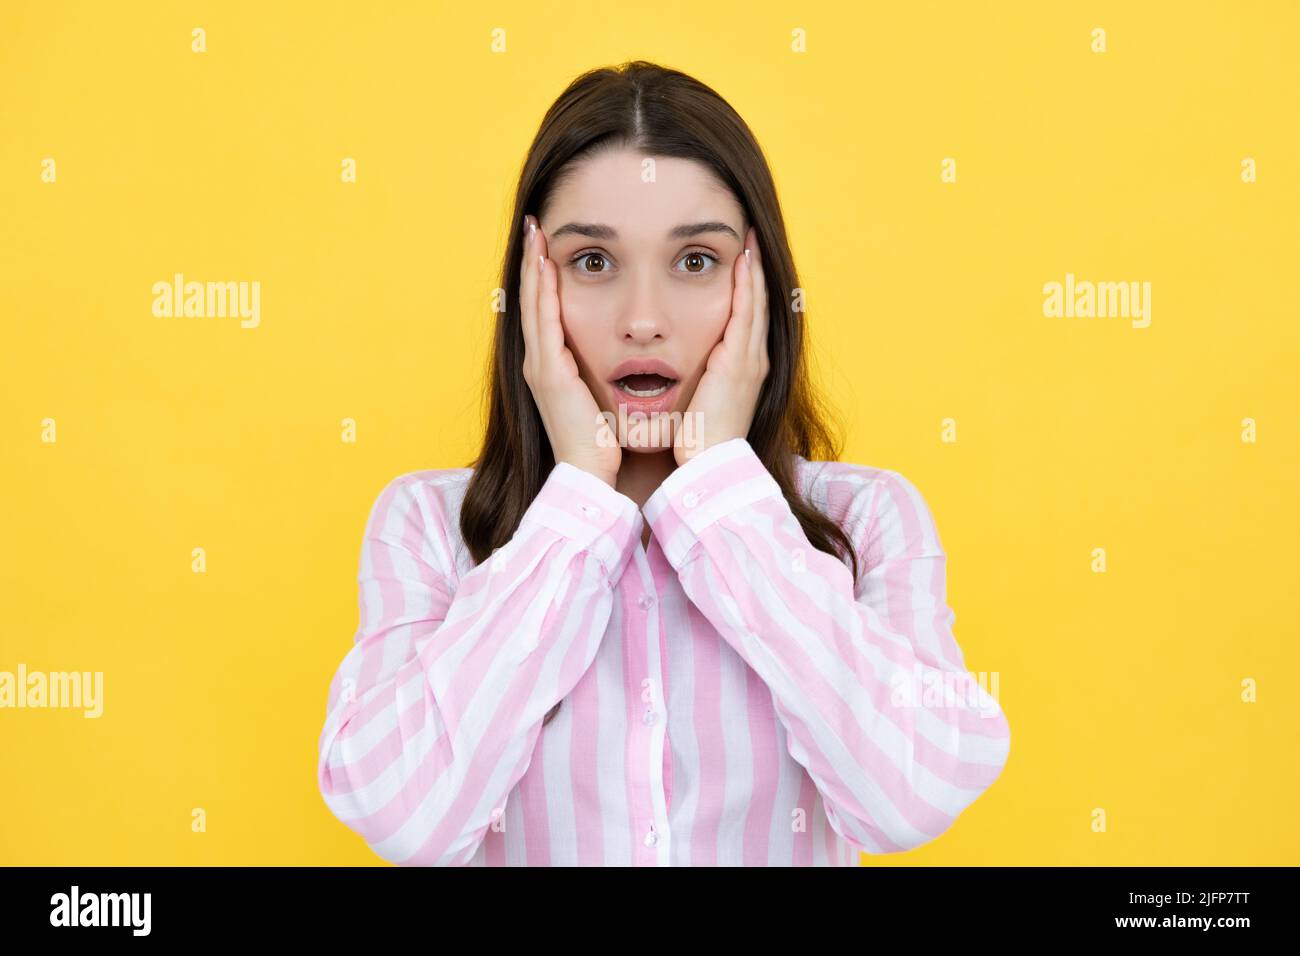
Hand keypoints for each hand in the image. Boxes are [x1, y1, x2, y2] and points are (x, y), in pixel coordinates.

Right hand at [519, 214, 621, 486]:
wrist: (591, 475)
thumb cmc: (602, 443)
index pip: (545, 310)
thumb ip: (602, 373)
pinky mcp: (547, 373)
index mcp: (552, 367)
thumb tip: (624, 354)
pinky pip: (543, 321)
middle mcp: (539, 362)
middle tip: (534, 225)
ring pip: (532, 304)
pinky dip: (542, 291)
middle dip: (531, 261)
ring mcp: (539, 366)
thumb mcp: (600, 397)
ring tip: (535, 233)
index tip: (546, 244)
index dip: (542, 276)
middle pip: (531, 299)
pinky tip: (545, 264)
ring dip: (532, 266)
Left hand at [673, 226, 769, 465]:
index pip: (748, 318)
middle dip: (755, 270)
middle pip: (759, 303)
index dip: (747, 288)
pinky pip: (745, 313)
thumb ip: (697, 382)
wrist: (709, 467)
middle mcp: (754, 361)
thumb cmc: (698, 444)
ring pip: (756, 302)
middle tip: (751, 237)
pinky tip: (742, 259)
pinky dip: (745, 284)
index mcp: (744, 370)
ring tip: (749, 238)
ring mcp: (750, 360)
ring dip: (753, 268)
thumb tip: (686, 372)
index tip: (742, 259)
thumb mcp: (700, 404)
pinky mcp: (739, 362)